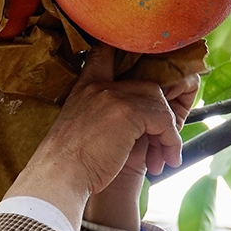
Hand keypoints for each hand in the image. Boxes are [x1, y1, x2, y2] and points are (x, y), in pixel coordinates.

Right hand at [4, 47, 184, 230]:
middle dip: (161, 116)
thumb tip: (134, 122)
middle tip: (161, 145)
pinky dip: (170, 142)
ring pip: (159, 104)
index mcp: (86, 86)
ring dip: (168, 133)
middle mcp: (99, 85)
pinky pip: (164, 121)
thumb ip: (102, 114)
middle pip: (148, 88)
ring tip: (164, 158)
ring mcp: (113, 96)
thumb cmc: (70, 164)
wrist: (59, 177)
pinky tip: (166, 160)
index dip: (126, 57)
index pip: (105, 53)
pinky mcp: (127, 112)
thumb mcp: (81, 128)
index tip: (144, 71)